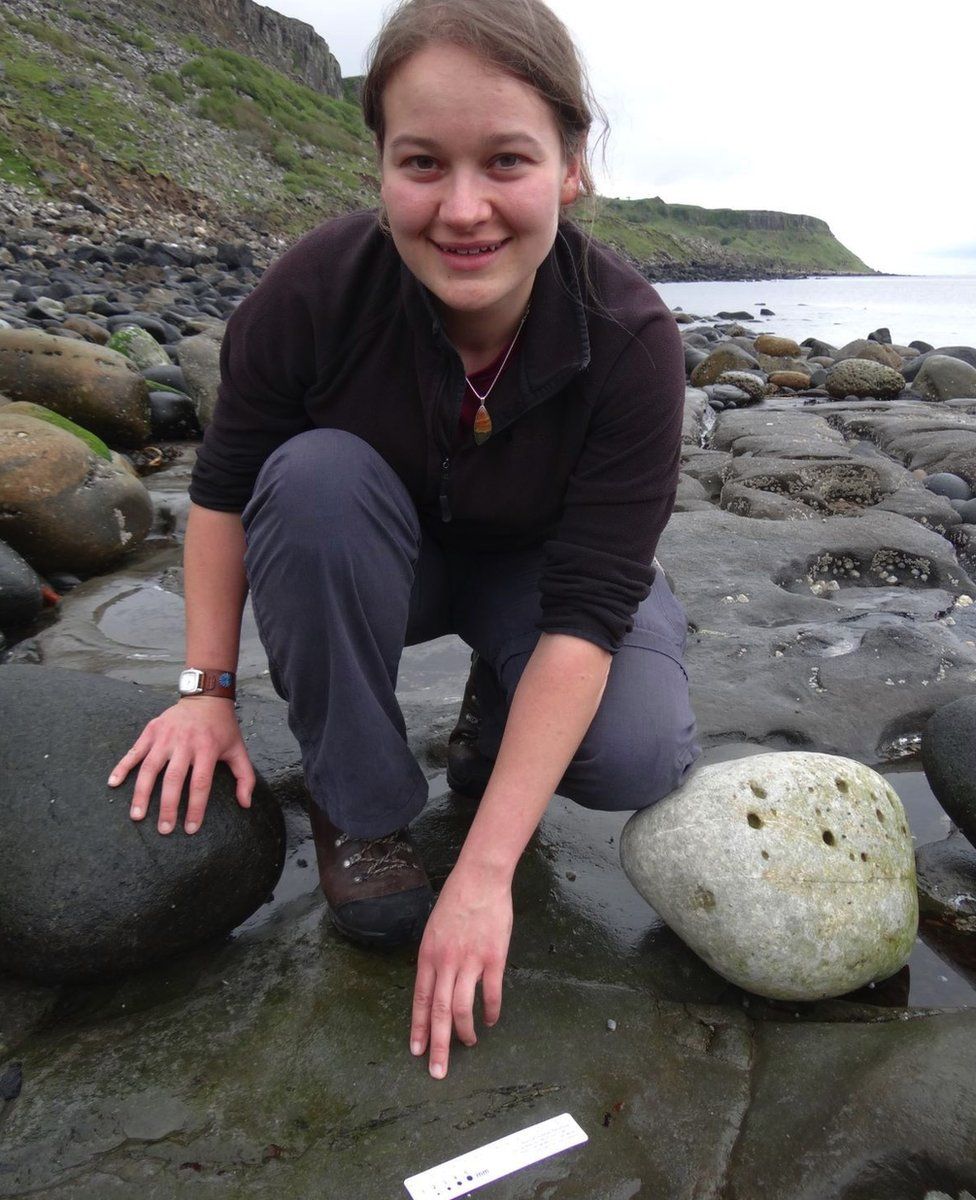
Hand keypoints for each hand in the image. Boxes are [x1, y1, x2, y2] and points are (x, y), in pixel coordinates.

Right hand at [108, 697, 253, 834]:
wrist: (206, 697)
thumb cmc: (223, 728)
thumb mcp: (239, 749)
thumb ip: (245, 777)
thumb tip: (246, 804)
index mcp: (207, 749)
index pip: (200, 783)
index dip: (196, 808)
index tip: (190, 828)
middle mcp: (185, 743)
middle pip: (173, 779)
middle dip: (168, 807)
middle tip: (164, 829)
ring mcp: (165, 736)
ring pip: (150, 768)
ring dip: (142, 793)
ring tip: (137, 816)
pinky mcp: (151, 730)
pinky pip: (134, 751)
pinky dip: (122, 766)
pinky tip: (113, 783)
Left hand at [410, 863, 512, 1078]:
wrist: (480, 879)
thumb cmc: (456, 901)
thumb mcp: (433, 930)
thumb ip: (433, 959)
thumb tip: (434, 985)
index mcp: (428, 955)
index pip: (421, 1000)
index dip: (419, 1027)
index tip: (417, 1051)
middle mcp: (445, 962)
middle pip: (440, 1012)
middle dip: (438, 1045)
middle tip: (437, 1071)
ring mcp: (470, 961)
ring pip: (463, 1007)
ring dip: (464, 1032)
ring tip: (467, 1044)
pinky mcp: (493, 958)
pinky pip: (491, 993)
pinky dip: (490, 1011)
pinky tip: (490, 1021)